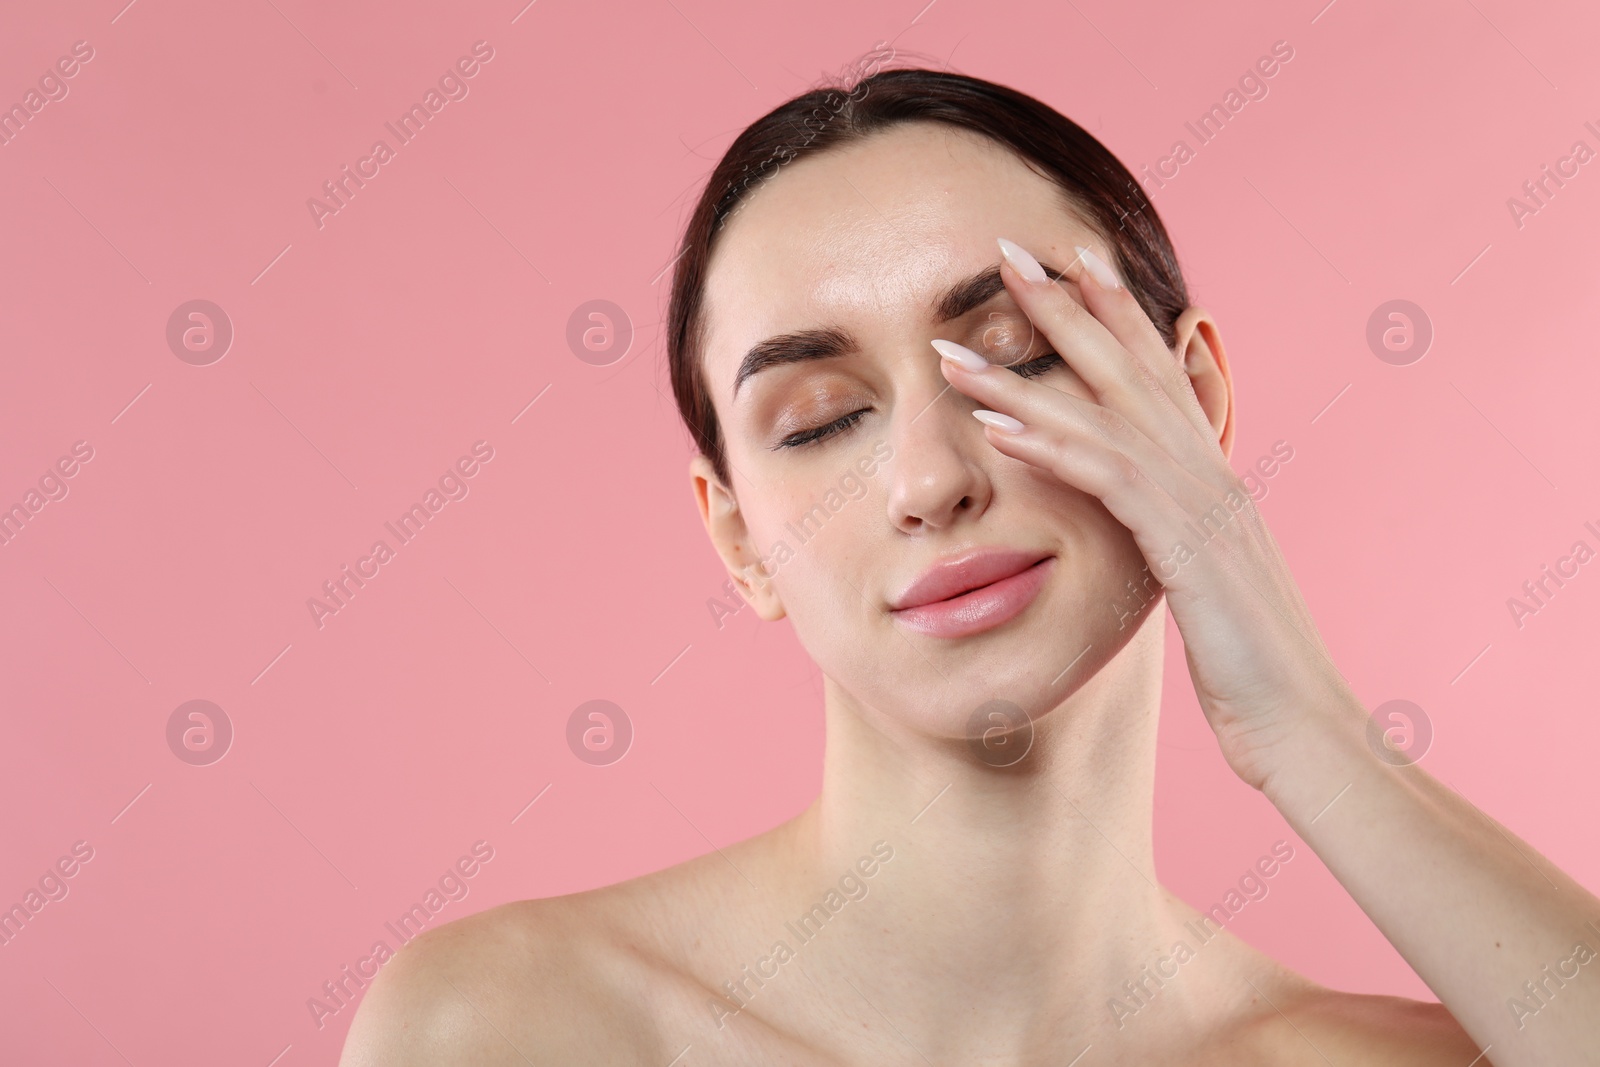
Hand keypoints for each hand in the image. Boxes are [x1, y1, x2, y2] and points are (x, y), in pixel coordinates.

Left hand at [933, 237, 1365, 789]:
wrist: (1307, 726)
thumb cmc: (1255, 669)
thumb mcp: (1211, 586)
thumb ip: (1177, 538)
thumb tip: (1151, 523)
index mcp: (1212, 476)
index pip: (1158, 371)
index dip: (1115, 311)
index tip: (1071, 259)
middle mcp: (1208, 472)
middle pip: (1129, 366)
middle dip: (1066, 304)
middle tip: (1008, 249)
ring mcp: (1200, 504)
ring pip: (1104, 414)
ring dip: (1023, 375)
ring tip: (955, 345)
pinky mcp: (1185, 547)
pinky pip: (1108, 481)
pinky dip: (1050, 447)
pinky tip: (998, 426)